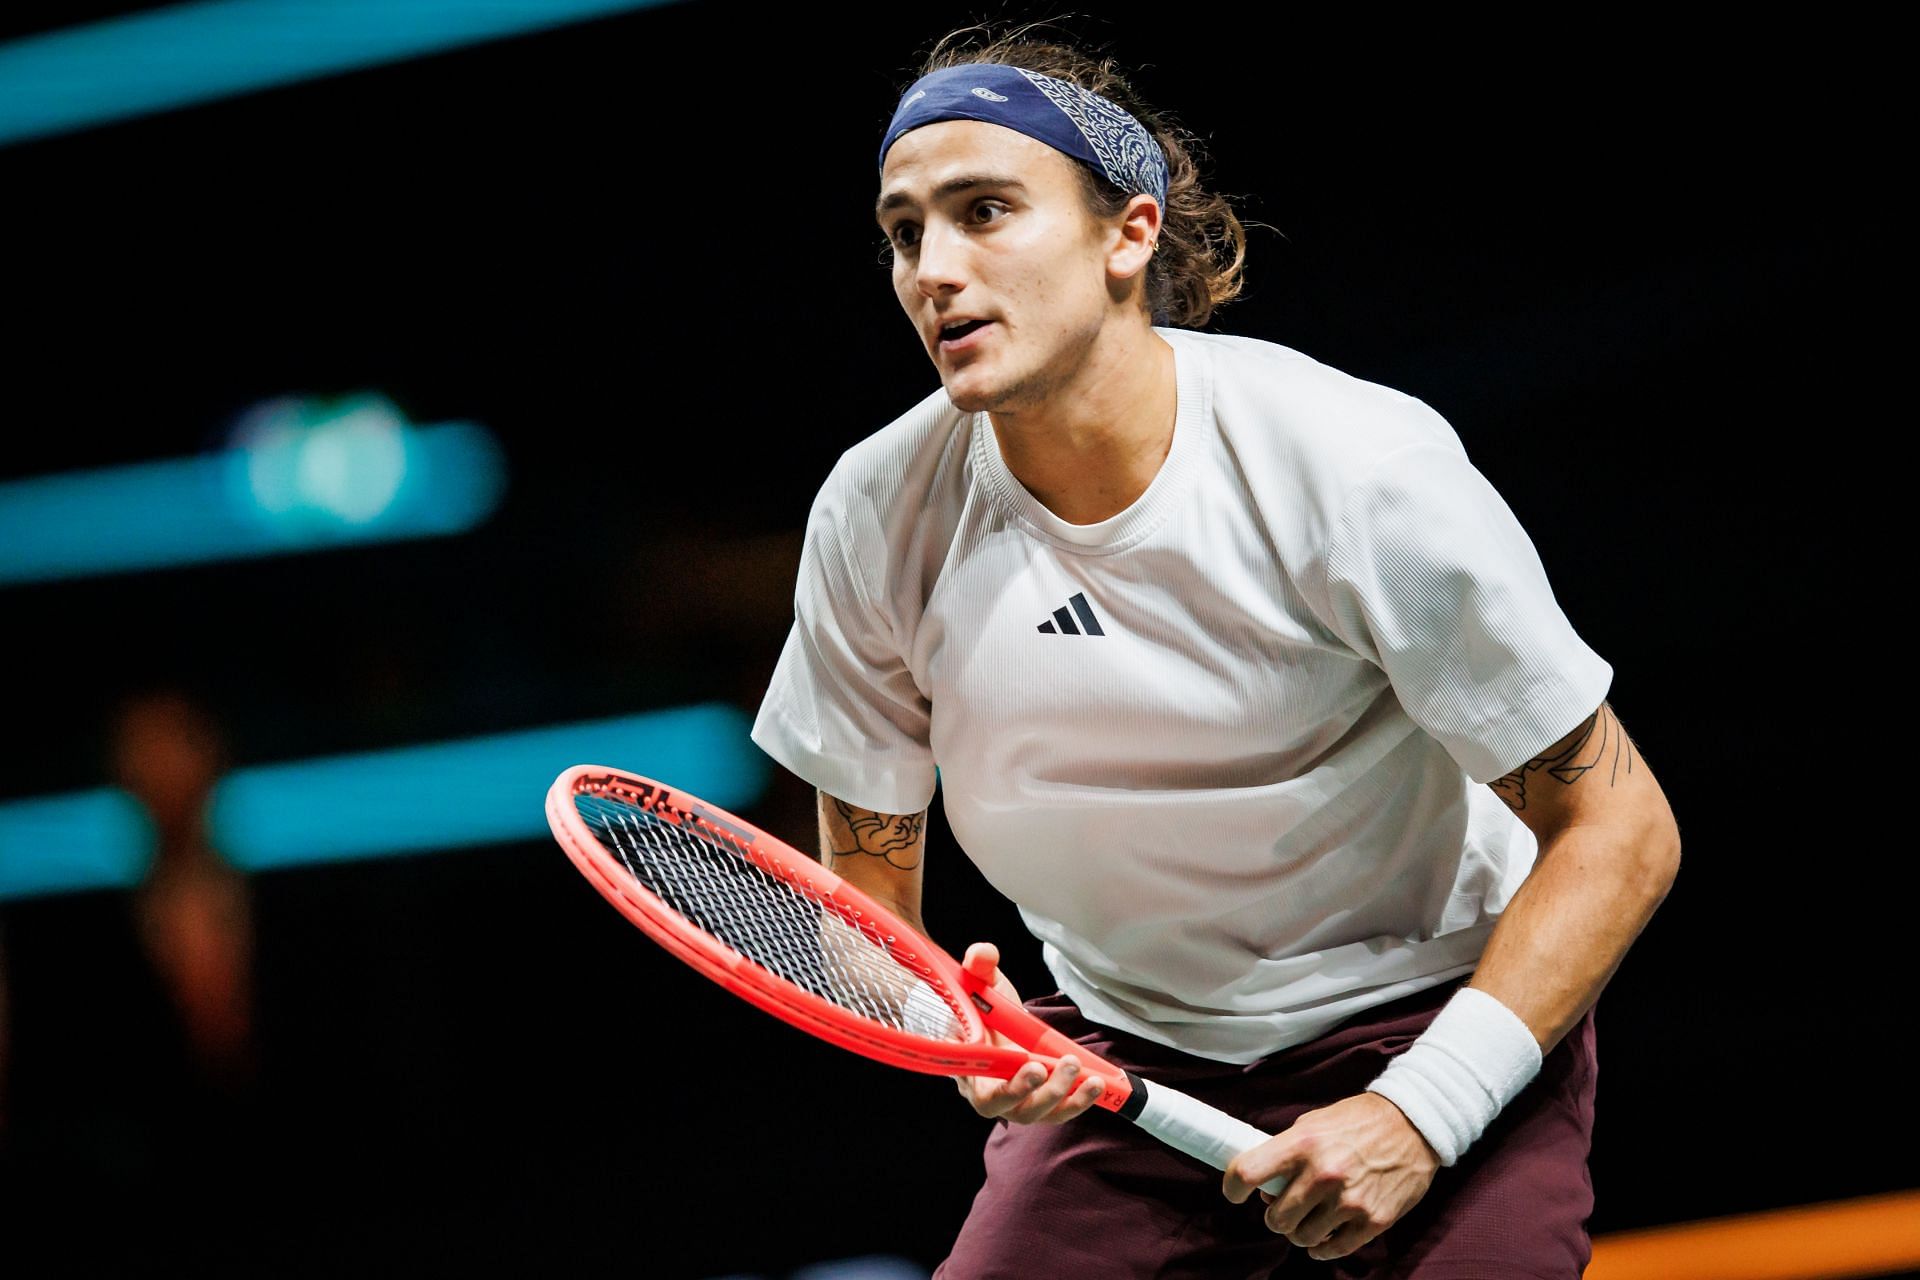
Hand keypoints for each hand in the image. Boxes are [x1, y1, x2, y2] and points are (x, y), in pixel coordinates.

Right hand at [953, 942, 1105, 1123]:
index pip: (980, 1090)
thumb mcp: (981, 980)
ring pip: (1035, 1113)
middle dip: (1032, 1091)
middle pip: (1008, 1107)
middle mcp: (989, 1093)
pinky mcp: (1041, 1101)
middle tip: (1049, 1066)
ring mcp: (1016, 1101)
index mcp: (968, 1069)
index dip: (1005, 1085)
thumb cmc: (984, 1006)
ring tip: (1081, 1072)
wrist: (998, 1020)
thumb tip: (984, 953)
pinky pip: (1058, 1111)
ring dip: (1061, 1096)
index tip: (1028, 1064)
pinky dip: (1078, 1101)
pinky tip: (1095, 1085)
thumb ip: (979, 966)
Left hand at [1222, 1093, 1438, 1260]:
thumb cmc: (1357, 1121)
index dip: (1233, 1187)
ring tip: (1310, 1217)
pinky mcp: (1373, 1221)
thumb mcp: (1314, 1123)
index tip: (1235, 1194)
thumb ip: (1286, 1153)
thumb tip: (1265, 1189)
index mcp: (1303, 1143)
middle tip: (1284, 1206)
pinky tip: (1325, 1234)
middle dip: (1275, 1215)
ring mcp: (1350, 1201)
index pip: (1248, 1172)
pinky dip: (1322, 1247)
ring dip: (1300, 1231)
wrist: (1414, 1124)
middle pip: (1275, 1218)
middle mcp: (1324, 1174)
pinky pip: (1333, 1250)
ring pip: (1301, 1238)